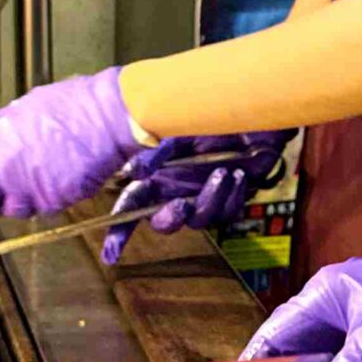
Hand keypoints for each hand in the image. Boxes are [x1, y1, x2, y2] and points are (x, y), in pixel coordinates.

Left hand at [0, 69, 139, 222]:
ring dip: (20, 199)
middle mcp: (2, 170)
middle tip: (9, 178)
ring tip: (42, 170)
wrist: (108, 117)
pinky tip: (62, 173)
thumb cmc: (66, 105)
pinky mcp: (52, 202)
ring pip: (11, 211)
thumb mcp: (17, 110)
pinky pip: (41, 210)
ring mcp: (27, 189)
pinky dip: (47, 198)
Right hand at [99, 131, 294, 263]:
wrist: (250, 106)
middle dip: (170, 219)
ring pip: (200, 220)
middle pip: (164, 223)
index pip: (131, 206)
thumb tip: (136, 171)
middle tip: (181, 206)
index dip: (119, 232)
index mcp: (157, 175)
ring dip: (210, 200)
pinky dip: (233, 195)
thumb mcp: (176, 128)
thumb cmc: (208, 114)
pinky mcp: (231, 196)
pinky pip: (228, 212)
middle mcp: (177, 189)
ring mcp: (204, 194)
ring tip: (222, 173)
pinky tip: (238, 175)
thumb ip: (155, 151)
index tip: (111, 255)